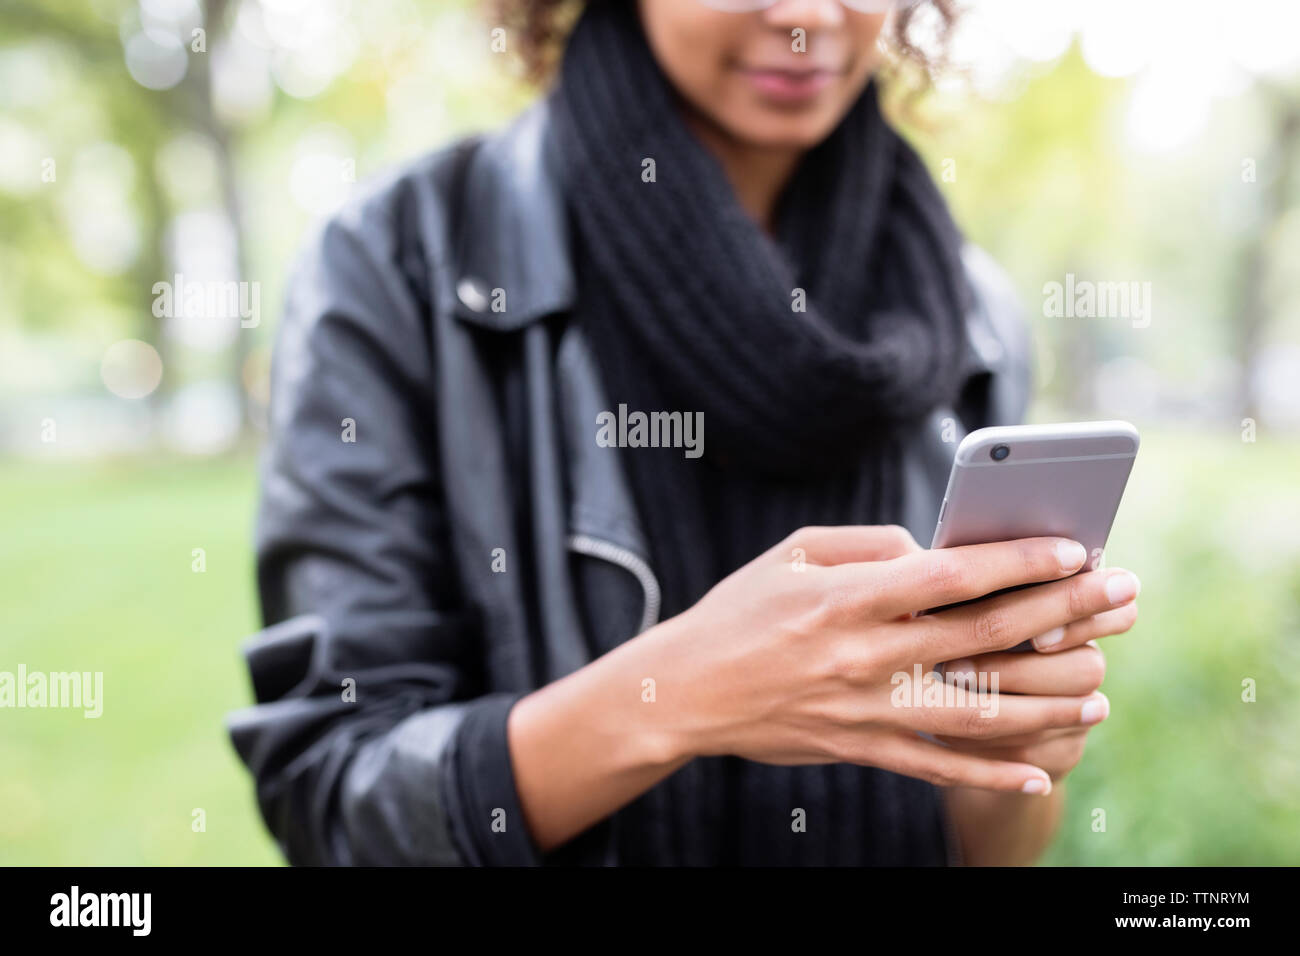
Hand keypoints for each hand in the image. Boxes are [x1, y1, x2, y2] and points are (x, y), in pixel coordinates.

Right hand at [642, 525, 1141, 793]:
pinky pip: (937, 765)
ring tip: (1099, 696)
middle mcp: (865, 653)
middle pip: (983, 636)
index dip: (1018, 562)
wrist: (686, 691)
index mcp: (849, 596)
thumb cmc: (739, 612)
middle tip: (1121, 599)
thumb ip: (865, 544)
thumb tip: (928, 548)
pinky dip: (990, 773)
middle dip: (1061, 613)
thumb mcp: (792, 554)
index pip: (951, 575)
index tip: (1072, 550)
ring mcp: (866, 707)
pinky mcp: (860, 748)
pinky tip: (1037, 773)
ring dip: (1046, 704)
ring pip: (976, 710)